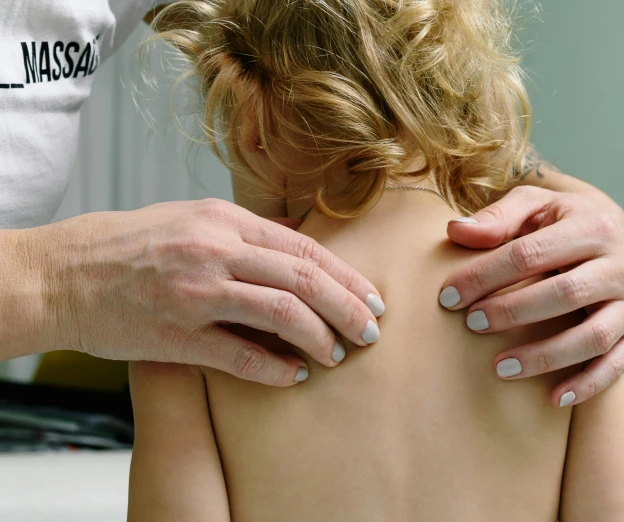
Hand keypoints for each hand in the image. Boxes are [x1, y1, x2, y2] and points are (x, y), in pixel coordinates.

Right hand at [28, 199, 383, 385]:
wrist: (65, 275)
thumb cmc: (131, 246)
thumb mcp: (192, 218)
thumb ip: (248, 229)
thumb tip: (299, 238)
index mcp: (224, 221)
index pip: (304, 249)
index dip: (346, 276)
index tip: (372, 298)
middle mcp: (215, 252)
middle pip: (302, 280)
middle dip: (347, 308)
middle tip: (371, 331)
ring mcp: (195, 294)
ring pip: (281, 315)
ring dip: (320, 338)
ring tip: (338, 354)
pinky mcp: (176, 336)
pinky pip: (239, 357)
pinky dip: (275, 369)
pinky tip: (294, 376)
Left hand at [439, 185, 623, 406]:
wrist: (611, 234)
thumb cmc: (559, 221)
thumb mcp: (533, 206)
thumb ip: (497, 217)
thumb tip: (455, 232)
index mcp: (593, 224)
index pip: (531, 253)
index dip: (486, 275)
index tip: (449, 295)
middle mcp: (622, 263)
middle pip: (564, 294)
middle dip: (512, 311)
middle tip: (471, 323)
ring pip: (592, 336)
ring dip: (544, 356)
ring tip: (499, 367)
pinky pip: (615, 364)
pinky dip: (586, 384)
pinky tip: (552, 398)